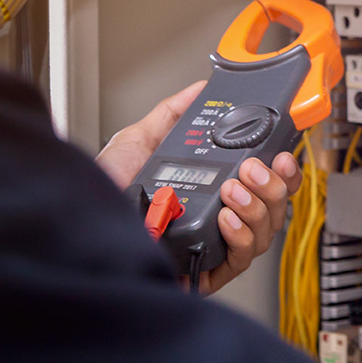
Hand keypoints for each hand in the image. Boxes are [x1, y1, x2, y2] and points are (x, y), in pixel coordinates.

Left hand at [97, 81, 302, 294]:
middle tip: (253, 168)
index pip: (265, 181)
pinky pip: (243, 259)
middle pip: (275, 206)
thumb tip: (198, 89)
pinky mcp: (207, 272)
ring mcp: (216, 247)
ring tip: (232, 189)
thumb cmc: (102, 197)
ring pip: (267, 231)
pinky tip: (225, 218)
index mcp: (212, 189)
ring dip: (257, 206)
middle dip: (273, 183)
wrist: (79, 230)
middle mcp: (220, 218)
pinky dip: (241, 235)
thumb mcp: (137, 143)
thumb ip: (172, 114)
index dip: (282, 169)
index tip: (281, 152)